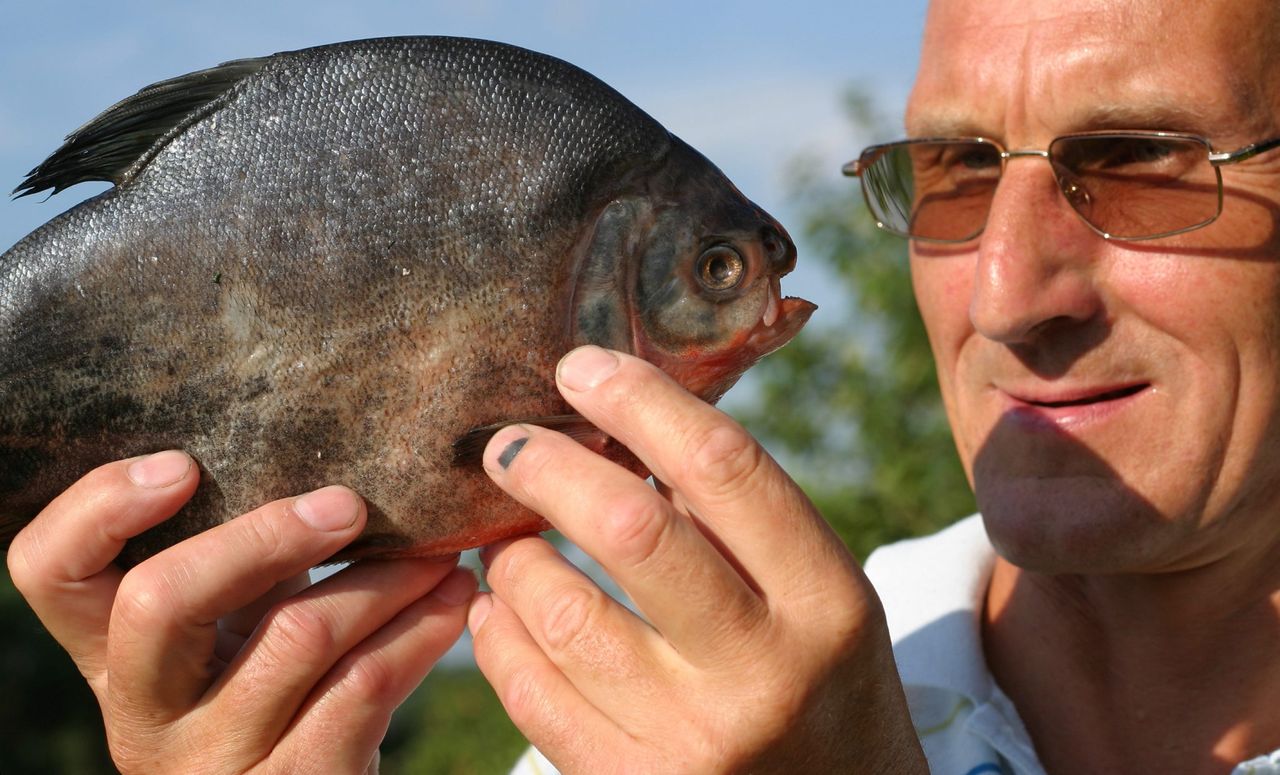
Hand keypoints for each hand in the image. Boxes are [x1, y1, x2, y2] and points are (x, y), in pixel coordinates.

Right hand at [6, 452, 475, 774]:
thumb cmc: (282, 689)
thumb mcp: (239, 628)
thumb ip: (247, 559)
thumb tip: (336, 441)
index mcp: (114, 652)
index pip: (51, 572)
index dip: (97, 509)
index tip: (182, 463)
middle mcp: (144, 711)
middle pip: (162, 599)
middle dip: (265, 535)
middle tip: (349, 503)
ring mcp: (214, 757)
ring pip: (295, 637)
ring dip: (384, 580)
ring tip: (439, 551)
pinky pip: (364, 687)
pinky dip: (421, 630)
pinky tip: (453, 599)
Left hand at [469, 346, 925, 772]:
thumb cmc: (821, 683)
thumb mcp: (820, 596)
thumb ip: (736, 518)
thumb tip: (617, 423)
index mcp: (827, 601)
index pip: (724, 466)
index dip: (640, 400)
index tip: (579, 368)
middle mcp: (766, 672)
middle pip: (631, 530)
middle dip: (549, 467)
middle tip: (509, 446)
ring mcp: (697, 743)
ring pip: (564, 614)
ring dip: (514, 557)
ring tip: (507, 539)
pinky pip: (533, 697)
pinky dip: (499, 637)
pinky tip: (499, 610)